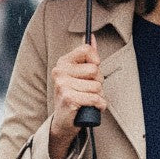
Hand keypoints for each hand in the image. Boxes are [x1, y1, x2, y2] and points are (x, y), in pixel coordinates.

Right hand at [49, 37, 106, 158]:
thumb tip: (92, 37)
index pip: (87, 50)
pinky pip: (95, 98)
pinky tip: (92, 107)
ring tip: (88, 100)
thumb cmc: (74, 96)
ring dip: (98, 96)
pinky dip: (99, 105)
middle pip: (95, 69)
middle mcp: (60, 72)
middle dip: (98, 82)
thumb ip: (86, 56)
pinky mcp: (68, 99)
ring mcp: (63, 85)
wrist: (64, 121)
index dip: (96, 61)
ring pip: (97, 86)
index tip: (92, 72)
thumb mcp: (79, 74)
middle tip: (88, 90)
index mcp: (63, 62)